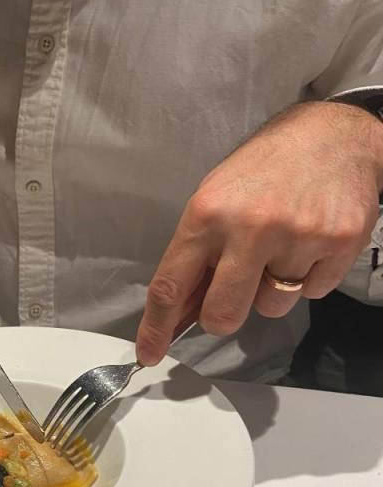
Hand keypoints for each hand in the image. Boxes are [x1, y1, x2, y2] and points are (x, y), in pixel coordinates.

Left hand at [136, 102, 382, 364]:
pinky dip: (308, 276)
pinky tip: (308, 241)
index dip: (157, 328)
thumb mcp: (215, 198)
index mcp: (208, 214)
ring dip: (272, 288)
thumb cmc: (266, 168)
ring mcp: (297, 237)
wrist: (333, 133)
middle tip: (234, 290)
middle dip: (223, 315)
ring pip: (271, 307)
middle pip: (223, 314)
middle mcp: (250, 227)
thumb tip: (178, 313)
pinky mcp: (337, 244)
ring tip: (281, 244)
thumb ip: (197, 255)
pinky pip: (312, 293)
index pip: (171, 285)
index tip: (149, 353)